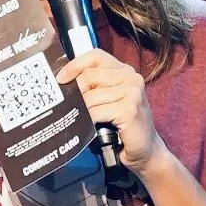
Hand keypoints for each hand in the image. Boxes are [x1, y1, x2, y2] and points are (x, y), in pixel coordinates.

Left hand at [56, 48, 166, 177]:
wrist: (145, 150)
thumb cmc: (122, 126)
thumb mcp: (108, 100)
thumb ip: (94, 87)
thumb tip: (64, 83)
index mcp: (124, 70)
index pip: (95, 56)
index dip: (75, 65)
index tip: (60, 79)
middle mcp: (131, 77)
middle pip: (90, 76)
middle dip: (75, 92)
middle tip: (70, 107)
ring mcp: (132, 92)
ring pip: (90, 97)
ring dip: (82, 111)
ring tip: (81, 120)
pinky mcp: (130, 110)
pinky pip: (96, 112)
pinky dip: (89, 121)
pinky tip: (91, 126)